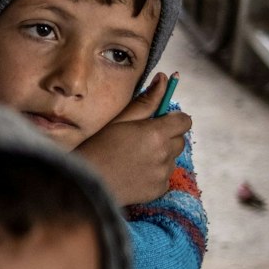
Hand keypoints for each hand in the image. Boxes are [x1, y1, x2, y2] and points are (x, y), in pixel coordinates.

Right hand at [73, 73, 190, 204]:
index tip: (159, 121)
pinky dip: (154, 174)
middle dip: (166, 137)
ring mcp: (162, 174)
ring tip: (133, 158)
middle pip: (179, 140)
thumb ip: (146, 100)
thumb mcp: (118, 119)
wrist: (83, 184)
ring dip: (160, 156)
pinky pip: (164, 177)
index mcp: (156, 133)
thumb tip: (164, 79)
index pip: (184, 121)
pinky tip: (134, 173)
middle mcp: (164, 154)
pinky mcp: (158, 190)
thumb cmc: (96, 147)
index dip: (173, 119)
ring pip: (172, 159)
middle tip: (140, 140)